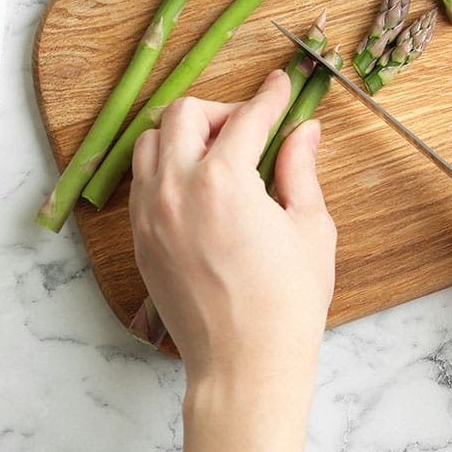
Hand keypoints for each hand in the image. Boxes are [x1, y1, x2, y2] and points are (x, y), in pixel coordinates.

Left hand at [128, 70, 335, 451]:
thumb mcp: (310, 229)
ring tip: (220, 155)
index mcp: (223, 182)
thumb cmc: (287, 304)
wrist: (243, 366)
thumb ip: (301, 170)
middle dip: (220, 110)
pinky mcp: (141, 240)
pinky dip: (167, 167)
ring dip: (184, 135)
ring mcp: (150, 215)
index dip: (269, 96)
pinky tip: (199, 186)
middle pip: (184, 114)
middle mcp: (176, 190)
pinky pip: (143, 182)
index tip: (281, 85)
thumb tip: (304, 131)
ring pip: (151, 142)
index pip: (246, 118)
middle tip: (251, 127)